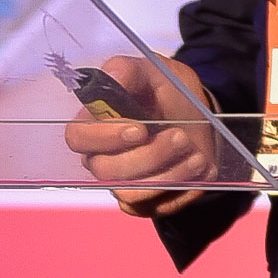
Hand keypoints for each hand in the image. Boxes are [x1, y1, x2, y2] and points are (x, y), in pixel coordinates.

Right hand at [62, 52, 224, 211]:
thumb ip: (129, 70)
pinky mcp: (143, 203)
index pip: (78, 138)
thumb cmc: (167, 93)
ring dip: (168, 173)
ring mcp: (121, 183)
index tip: (139, 128)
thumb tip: (112, 76)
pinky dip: (179, 188)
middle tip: (181, 136)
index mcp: (94, 124)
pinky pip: (154, 207)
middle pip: (106, 171)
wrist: (199, 119)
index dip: (105, 137)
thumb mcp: (154, 72)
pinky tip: (197, 168)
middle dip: (149, 156)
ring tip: (196, 153)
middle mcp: (101, 158)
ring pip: (131, 193)